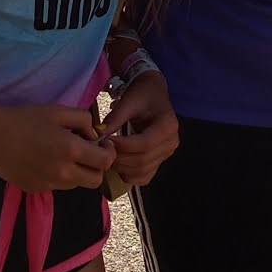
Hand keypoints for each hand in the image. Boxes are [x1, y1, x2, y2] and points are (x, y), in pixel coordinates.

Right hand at [0, 103, 116, 192]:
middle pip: (95, 180)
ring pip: (76, 184)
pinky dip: (59, 175)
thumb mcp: (57, 110)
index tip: (102, 144)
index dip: (109, 152)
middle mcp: (63, 172)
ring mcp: (49, 185)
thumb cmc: (24, 119)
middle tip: (87, 152)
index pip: (105, 162)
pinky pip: (57, 185)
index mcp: (71, 151)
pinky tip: (44, 160)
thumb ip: (84, 120)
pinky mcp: (36, 189)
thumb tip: (94, 135)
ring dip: (78, 171)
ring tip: (62, 153)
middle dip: (97, 166)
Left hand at [102, 72, 178, 188]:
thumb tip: (99, 134)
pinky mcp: (159, 161)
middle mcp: (171, 143)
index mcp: (168, 125)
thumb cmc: (142, 94)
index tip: (105, 140)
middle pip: (142, 160)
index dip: (123, 146)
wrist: (152, 93)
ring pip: (141, 172)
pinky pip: (143, 177)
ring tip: (108, 155)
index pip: (144, 144)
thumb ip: (116, 117)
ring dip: (121, 168)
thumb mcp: (129, 100)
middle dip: (119, 158)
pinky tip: (118, 163)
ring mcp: (166, 154)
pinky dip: (128, 175)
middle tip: (102, 149)